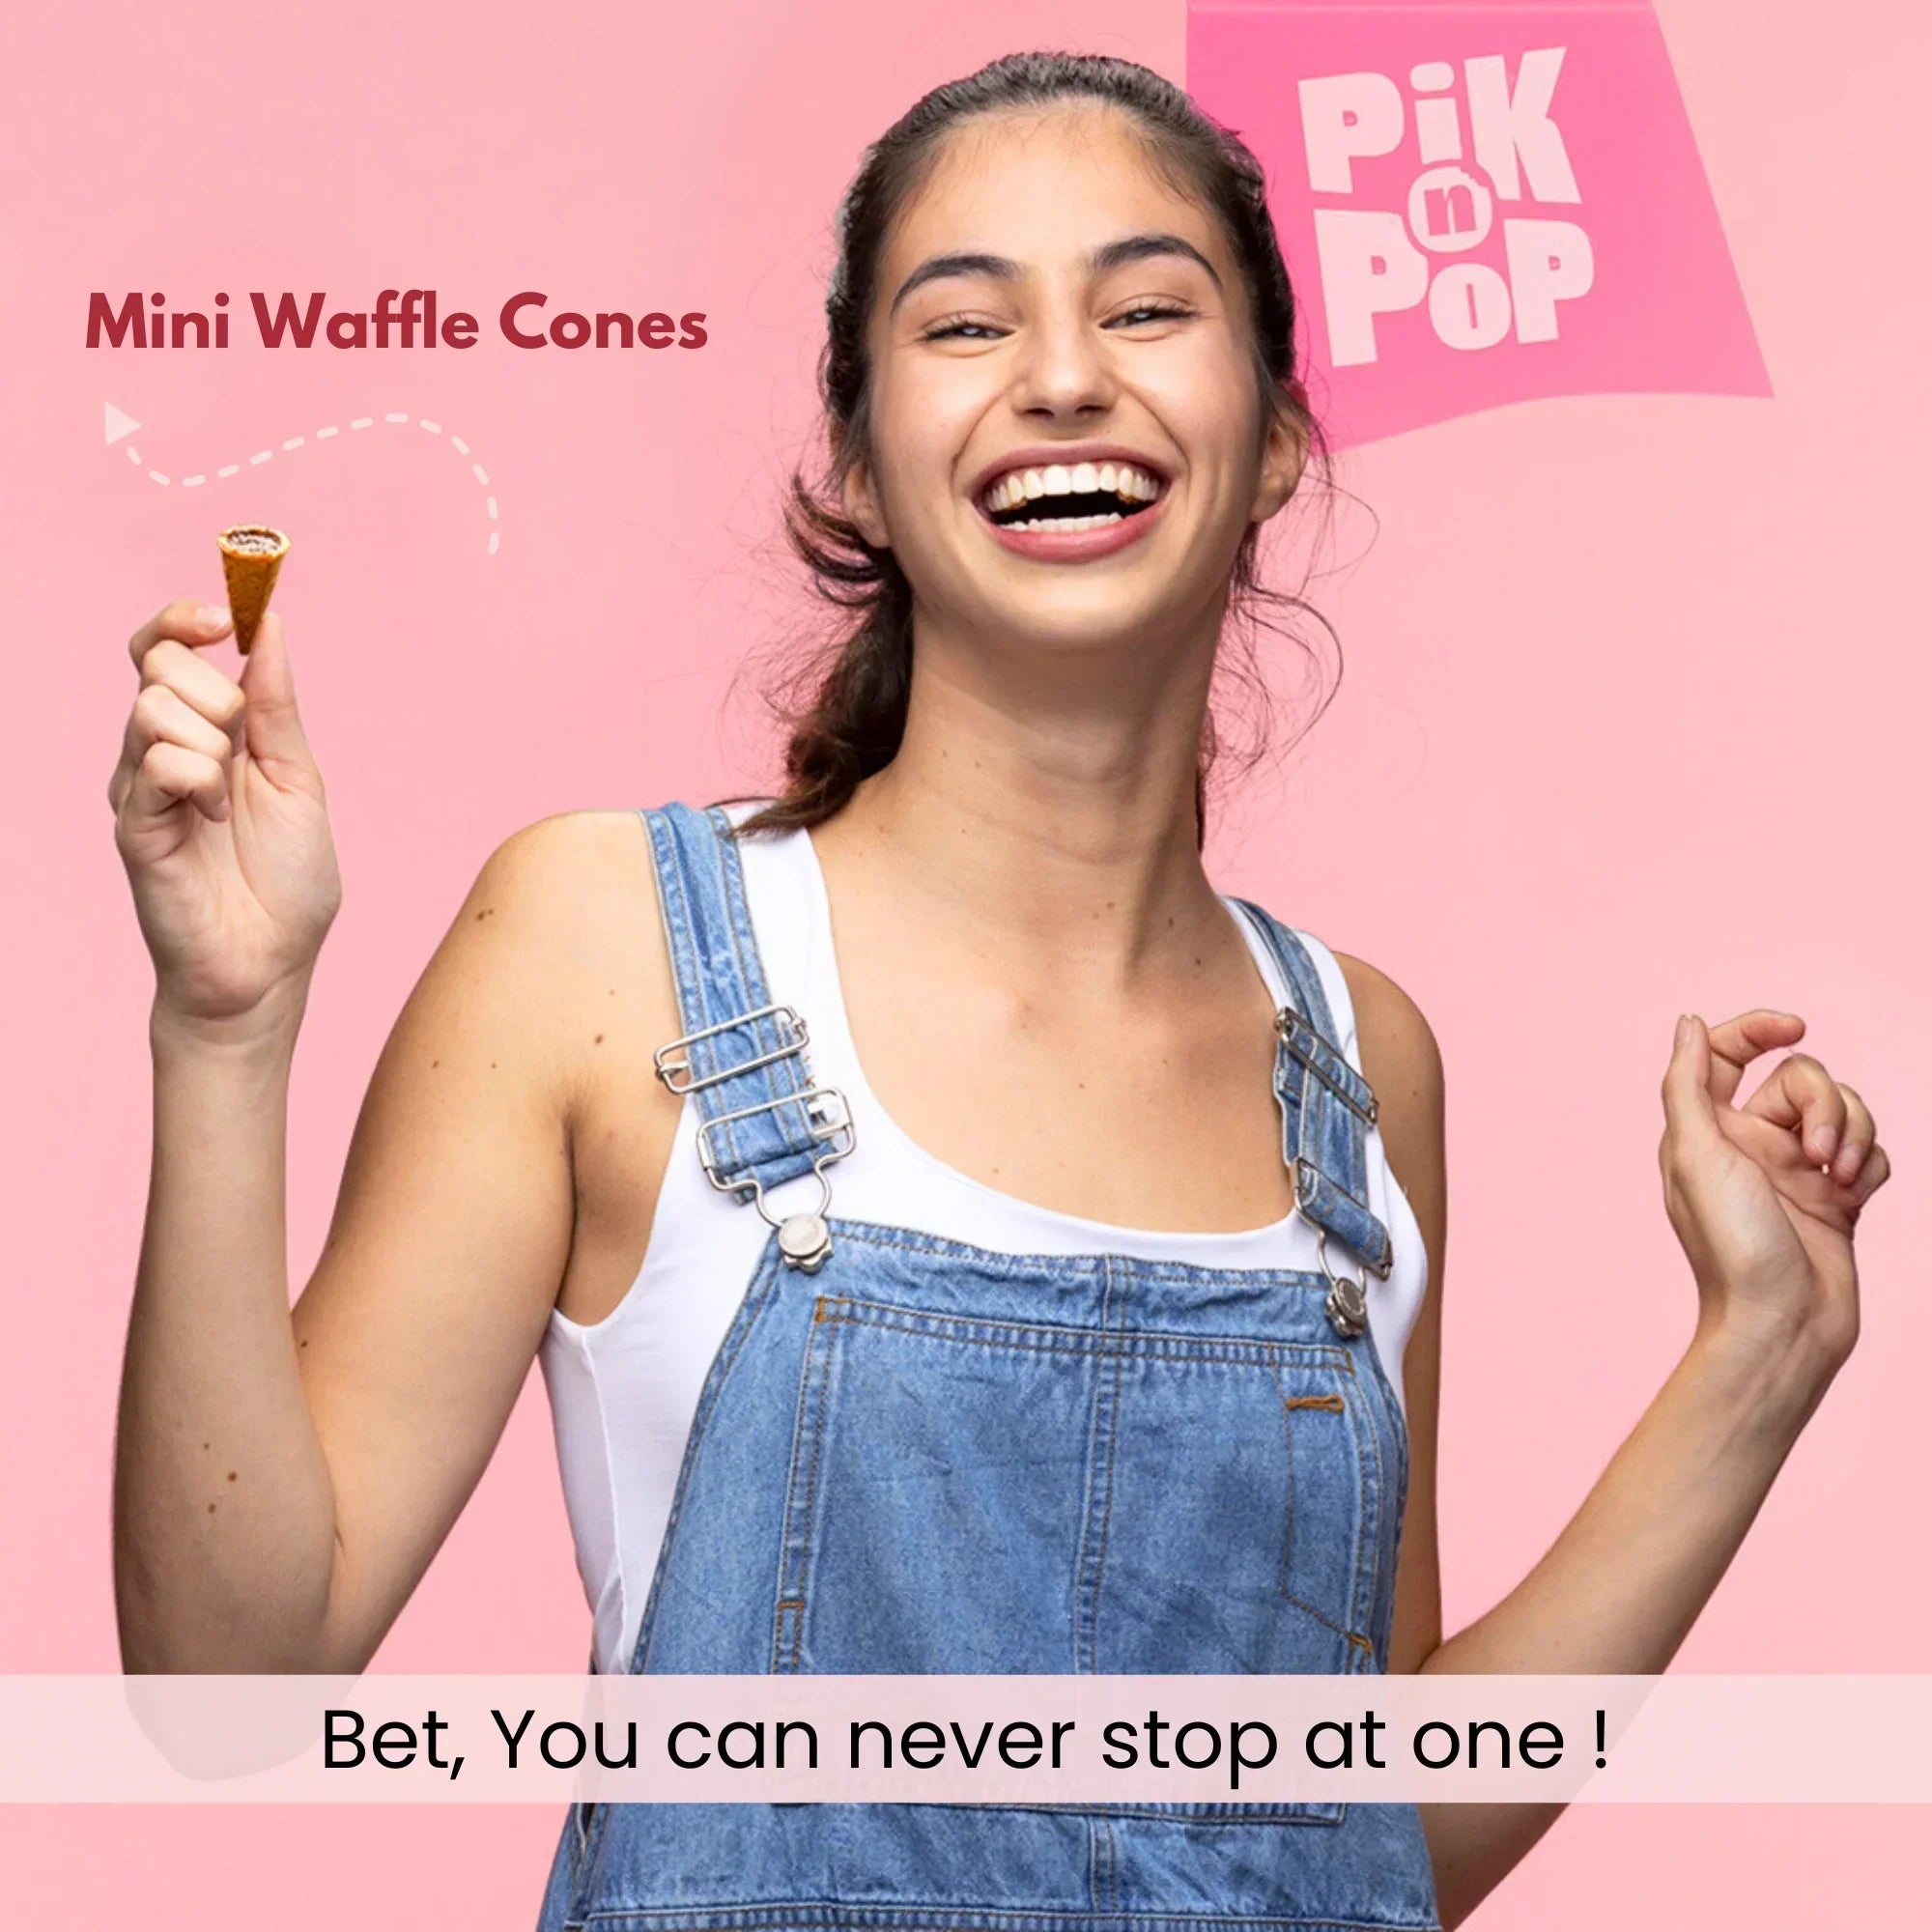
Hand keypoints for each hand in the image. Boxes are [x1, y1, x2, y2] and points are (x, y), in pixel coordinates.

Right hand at [110, 598, 341, 1033]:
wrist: (268, 964)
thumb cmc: (287, 882)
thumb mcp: (298, 777)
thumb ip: (276, 705)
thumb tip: (270, 627)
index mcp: (207, 731)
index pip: (165, 647)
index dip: (183, 620)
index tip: (221, 621)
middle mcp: (163, 748)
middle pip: (157, 663)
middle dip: (215, 691)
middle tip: (240, 748)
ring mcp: (141, 784)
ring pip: (153, 707)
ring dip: (212, 746)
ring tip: (228, 803)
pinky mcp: (132, 822)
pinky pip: (157, 762)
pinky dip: (200, 781)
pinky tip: (214, 819)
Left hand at [1659, 1010, 1888, 1372]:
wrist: (1784, 1324)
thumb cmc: (1732, 1244)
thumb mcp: (1694, 1155)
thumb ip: (1687, 1085)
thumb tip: (1688, 1023)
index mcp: (1709, 1129)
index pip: (1730, 1054)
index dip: (1759, 1029)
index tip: (1796, 1026)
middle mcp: (1752, 1144)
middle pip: (1804, 1079)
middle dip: (1825, 1104)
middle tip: (1818, 1154)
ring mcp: (1798, 1170)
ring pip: (1845, 1111)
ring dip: (1855, 1135)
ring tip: (1840, 1179)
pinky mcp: (1838, 1197)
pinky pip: (1871, 1153)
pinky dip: (1872, 1166)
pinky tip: (1855, 1197)